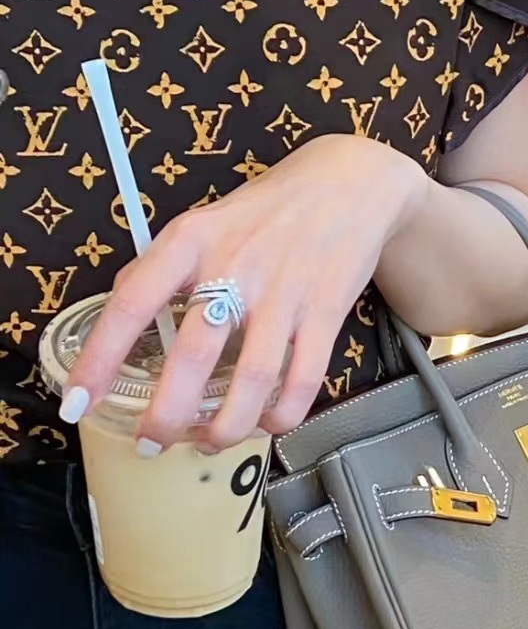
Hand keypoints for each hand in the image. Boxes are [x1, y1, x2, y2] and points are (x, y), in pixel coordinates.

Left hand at [62, 135, 427, 452]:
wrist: (349, 186)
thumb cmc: (267, 211)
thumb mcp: (203, 223)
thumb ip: (163, 266)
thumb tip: (121, 314)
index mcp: (191, 241)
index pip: (132, 304)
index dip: (99, 358)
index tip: (78, 402)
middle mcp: (235, 267)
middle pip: (194, 356)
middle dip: (168, 414)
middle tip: (152, 442)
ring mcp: (284, 293)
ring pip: (253, 380)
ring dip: (227, 426)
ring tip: (209, 442)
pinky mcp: (326, 312)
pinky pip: (303, 380)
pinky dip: (282, 416)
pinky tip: (266, 425)